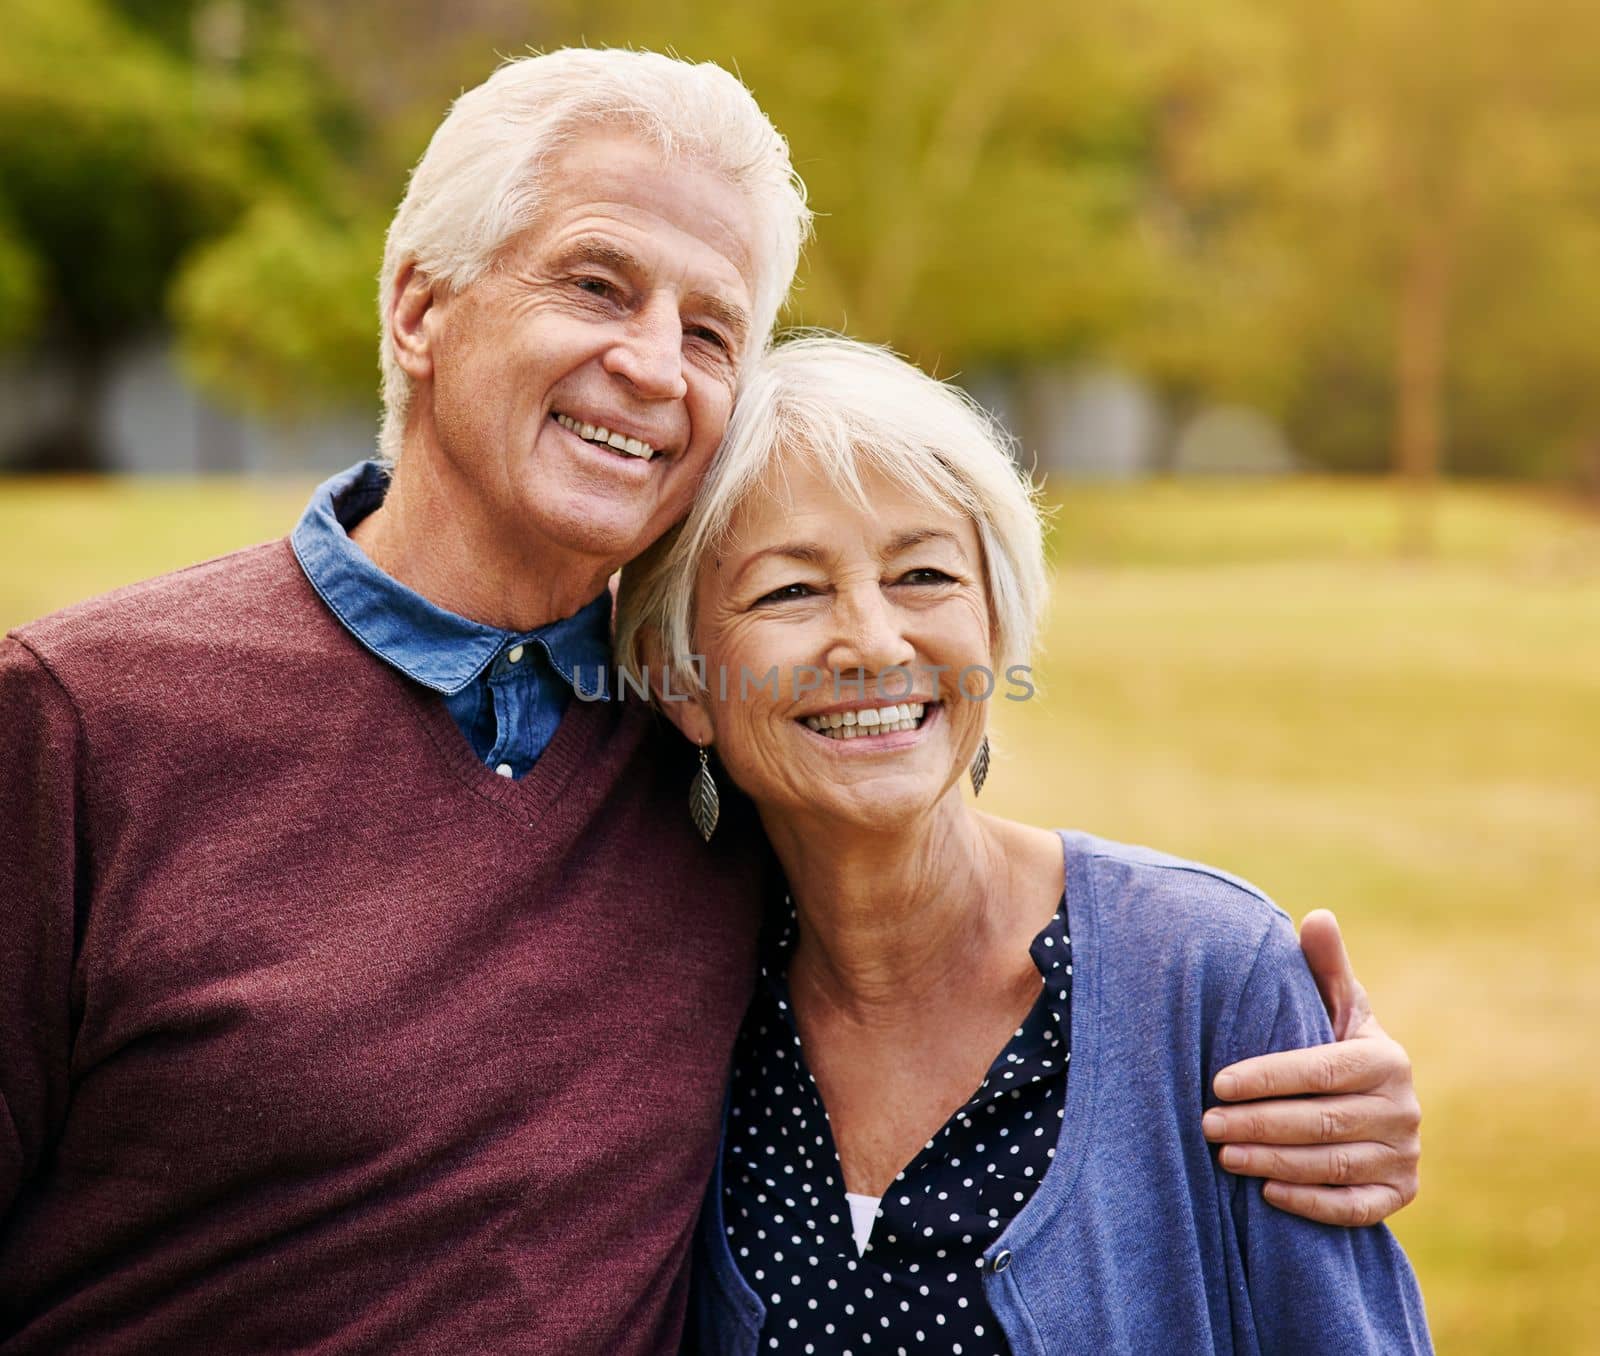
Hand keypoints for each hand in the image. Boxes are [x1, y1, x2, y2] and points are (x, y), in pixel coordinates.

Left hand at [1202, 910, 1421, 1225]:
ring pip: (1334, 1164)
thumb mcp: (1332, 1004)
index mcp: (1385, 1058)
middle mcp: (1404, 1108)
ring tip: (1223, 1155)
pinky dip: (1313, 1203)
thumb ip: (1323, 966)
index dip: (1269, 1078)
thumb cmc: (1331, 1043)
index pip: (1322, 1070)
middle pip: (1323, 1121)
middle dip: (1260, 1123)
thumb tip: (1318, 917)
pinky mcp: (1400, 1194)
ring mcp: (1405, 1155)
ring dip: (1274, 1161)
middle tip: (1206, 1123)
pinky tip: (1267, 1194)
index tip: (1218, 1083)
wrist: (1367, 1103)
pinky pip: (1356, 1208)